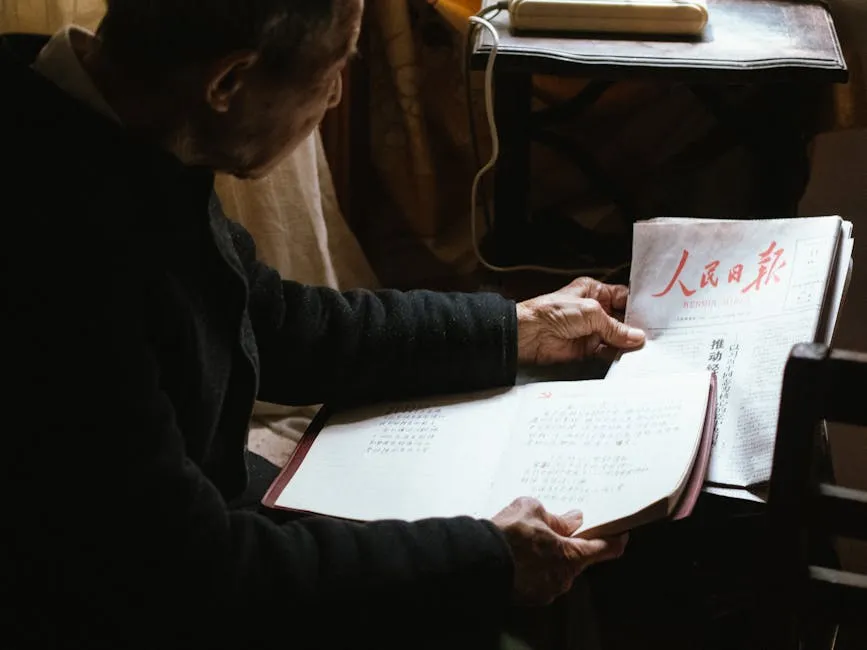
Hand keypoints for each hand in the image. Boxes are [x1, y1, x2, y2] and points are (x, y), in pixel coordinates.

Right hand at [492, 497, 627, 606]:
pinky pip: (541, 580)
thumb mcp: (533, 510)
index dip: (615, 540)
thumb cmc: (508, 534)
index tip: (621, 534)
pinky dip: (536, 569)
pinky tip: (521, 557)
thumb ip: (557, 518)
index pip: (605, 550)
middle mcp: (563, 578)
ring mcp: (546, 591)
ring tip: (529, 542)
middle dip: (570, 545)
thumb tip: (573, 520)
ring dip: (550, 558)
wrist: (478, 559)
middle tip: (555, 530)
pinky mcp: (530, 598)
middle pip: (577, 560)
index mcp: (571, 556)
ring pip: (557, 570)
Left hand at [516, 277, 644, 364]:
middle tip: (657, 334)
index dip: (638, 306)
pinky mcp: (587, 349)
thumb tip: (637, 336)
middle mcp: (594, 310)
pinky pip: (607, 352)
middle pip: (622, 319)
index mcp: (594, 292)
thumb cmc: (554, 312)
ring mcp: (591, 330)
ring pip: (617, 337)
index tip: (656, 315)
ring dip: (628, 343)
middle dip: (636, 327)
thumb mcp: (590, 312)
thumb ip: (615, 326)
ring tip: (648, 347)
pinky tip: (631, 356)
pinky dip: (617, 355)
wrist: (530, 334)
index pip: (622, 297)